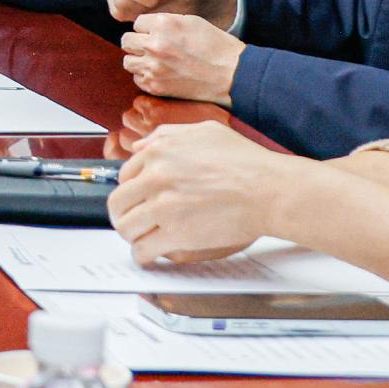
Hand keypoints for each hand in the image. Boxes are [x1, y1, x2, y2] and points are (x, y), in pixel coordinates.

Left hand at [109, 120, 303, 263]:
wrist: (269, 190)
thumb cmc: (247, 162)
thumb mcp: (205, 131)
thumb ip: (167, 136)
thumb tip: (139, 145)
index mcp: (159, 151)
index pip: (125, 175)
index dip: (131, 190)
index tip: (137, 200)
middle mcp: (155, 177)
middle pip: (119, 202)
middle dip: (124, 214)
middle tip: (132, 222)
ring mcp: (164, 206)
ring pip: (126, 227)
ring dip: (131, 236)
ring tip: (140, 240)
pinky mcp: (176, 233)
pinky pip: (144, 248)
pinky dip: (142, 255)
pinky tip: (148, 255)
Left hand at [119, 12, 244, 105]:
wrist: (232, 75)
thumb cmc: (215, 46)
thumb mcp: (191, 22)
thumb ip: (165, 22)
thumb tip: (146, 27)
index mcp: (163, 25)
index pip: (137, 23)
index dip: (147, 28)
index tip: (157, 34)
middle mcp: (154, 45)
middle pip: (126, 41)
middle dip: (138, 42)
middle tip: (152, 47)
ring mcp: (153, 67)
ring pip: (127, 61)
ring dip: (138, 60)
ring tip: (154, 61)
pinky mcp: (155, 86)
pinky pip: (137, 79)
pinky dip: (145, 76)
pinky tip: (160, 74)